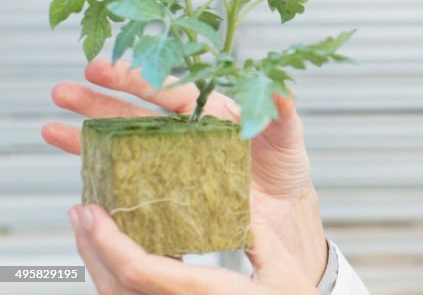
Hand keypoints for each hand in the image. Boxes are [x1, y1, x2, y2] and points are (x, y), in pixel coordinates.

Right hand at [43, 59, 328, 287]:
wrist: (284, 215)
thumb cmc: (285, 168)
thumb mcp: (288, 135)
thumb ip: (281, 111)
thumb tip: (282, 87)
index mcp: (210, 111)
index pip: (170, 90)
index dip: (140, 80)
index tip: (108, 69)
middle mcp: (185, 133)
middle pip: (136, 114)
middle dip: (99, 102)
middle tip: (65, 90)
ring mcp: (171, 163)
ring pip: (123, 144)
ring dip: (87, 136)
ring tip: (52, 128)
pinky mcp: (165, 193)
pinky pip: (128, 183)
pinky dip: (101, 176)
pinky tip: (77, 170)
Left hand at [68, 203, 316, 293]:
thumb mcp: (284, 270)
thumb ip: (257, 235)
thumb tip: (235, 195)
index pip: (142, 272)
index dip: (109, 242)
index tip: (92, 212)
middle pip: (117, 287)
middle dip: (91, 248)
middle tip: (79, 211)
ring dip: (99, 263)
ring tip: (91, 229)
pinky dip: (120, 277)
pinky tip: (124, 255)